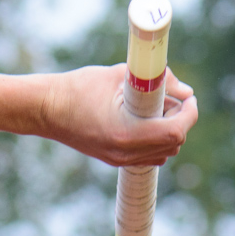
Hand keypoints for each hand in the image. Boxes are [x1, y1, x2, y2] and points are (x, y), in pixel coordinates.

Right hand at [41, 64, 198, 165]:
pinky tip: (141, 118)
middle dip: (180, 120)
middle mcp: (125, 152)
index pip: (176, 131)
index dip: (189, 113)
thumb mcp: (119, 76)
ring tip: (156, 107)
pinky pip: (147, 155)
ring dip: (168, 131)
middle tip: (172, 98)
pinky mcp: (113, 159)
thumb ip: (157, 81)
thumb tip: (185, 90)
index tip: (189, 98)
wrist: (45, 109)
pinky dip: (154, 139)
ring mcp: (119, 159)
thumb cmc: (78, 88)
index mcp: (127, 133)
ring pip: (163, 153)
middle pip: (173, 144)